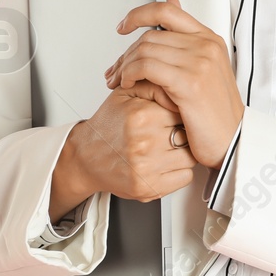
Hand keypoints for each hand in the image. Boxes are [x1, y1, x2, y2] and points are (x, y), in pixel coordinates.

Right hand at [65, 90, 197, 205]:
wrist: (85, 158)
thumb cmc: (108, 126)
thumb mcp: (127, 94)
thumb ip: (155, 86)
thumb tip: (180, 94)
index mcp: (142, 116)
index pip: (184, 112)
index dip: (180, 113)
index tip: (171, 117)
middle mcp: (144, 144)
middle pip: (189, 135)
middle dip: (183, 133)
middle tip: (168, 133)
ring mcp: (146, 169)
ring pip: (191, 157)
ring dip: (183, 153)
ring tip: (166, 148)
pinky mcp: (148, 188)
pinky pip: (186, 177)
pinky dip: (179, 171)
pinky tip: (165, 163)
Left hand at [105, 0, 243, 169]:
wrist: (233, 141)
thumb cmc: (216, 111)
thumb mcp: (204, 69)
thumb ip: (184, 39)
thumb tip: (171, 0)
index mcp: (209, 39)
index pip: (167, 11)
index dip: (138, 14)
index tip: (123, 26)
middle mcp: (206, 46)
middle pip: (150, 35)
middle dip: (125, 53)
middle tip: (115, 71)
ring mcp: (200, 62)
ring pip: (144, 50)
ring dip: (124, 66)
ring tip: (119, 81)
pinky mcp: (189, 82)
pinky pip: (147, 67)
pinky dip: (130, 74)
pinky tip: (128, 85)